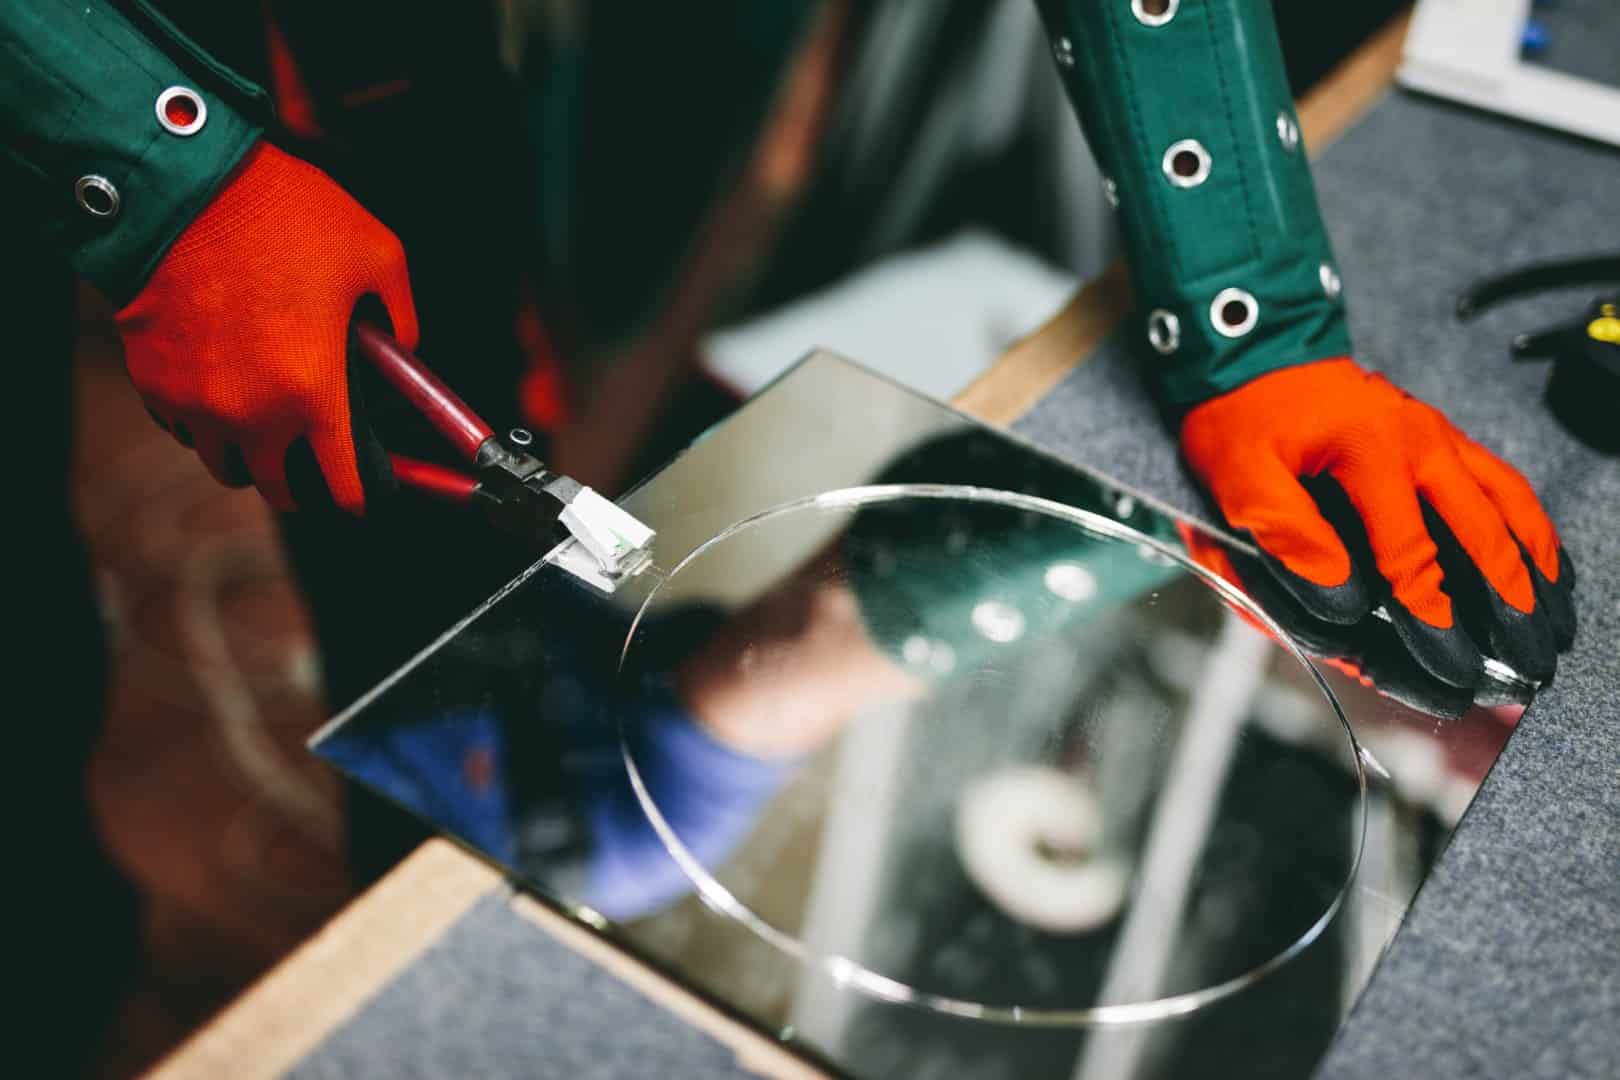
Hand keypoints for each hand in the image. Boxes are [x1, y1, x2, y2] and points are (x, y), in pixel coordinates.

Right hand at [116, 142, 417, 513]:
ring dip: (250, 454)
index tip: (366, 494)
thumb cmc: (284, 215)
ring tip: (268, 422)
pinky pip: (182, 428)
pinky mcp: (152, 382)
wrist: (181, 185)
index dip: (360, 497)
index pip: (342, 487)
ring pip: (224, 463)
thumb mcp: (378, 256)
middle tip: (314, 459)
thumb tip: (405, 350)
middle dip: (302, 483)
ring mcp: (194, 403)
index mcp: (313, 393)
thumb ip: (402, 319)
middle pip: (277, 491)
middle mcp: (250, 413)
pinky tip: (224, 388)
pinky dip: (205, 422)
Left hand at [1179, 358, 1574, 687]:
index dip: (1430, 614)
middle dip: (1511, 601)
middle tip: (1527, 658)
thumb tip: (1341, 593)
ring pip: (1509, 503)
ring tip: (1552, 619)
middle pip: (1484, 530)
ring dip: (1535, 564)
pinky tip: (1542, 560)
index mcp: (1372, 450)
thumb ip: (1285, 534)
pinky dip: (1528, 524)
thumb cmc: (1240, 417)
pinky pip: (1502, 482)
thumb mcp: (1239, 476)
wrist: (1249, 351)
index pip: (1411, 552)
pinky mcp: (1440, 435)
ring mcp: (1439, 434)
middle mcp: (1421, 439)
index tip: (1450, 661)